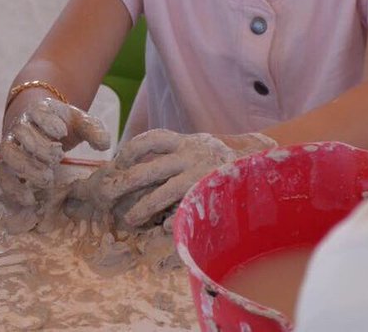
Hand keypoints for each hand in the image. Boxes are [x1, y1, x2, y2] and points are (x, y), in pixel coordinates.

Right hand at [0, 95, 109, 209]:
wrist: (37, 124)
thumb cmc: (61, 124)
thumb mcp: (78, 122)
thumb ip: (92, 129)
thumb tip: (105, 144)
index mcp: (39, 110)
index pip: (38, 112)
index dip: (48, 121)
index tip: (62, 132)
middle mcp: (20, 125)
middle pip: (22, 132)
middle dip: (39, 147)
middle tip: (58, 158)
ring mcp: (10, 144)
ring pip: (8, 153)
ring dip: (26, 167)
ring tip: (47, 179)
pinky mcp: (6, 164)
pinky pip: (2, 175)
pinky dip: (13, 188)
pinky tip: (30, 200)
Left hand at [67, 129, 276, 228]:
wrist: (260, 162)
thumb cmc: (218, 158)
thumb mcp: (196, 147)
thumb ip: (174, 153)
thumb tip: (138, 166)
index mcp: (184, 141)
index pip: (149, 140)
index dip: (129, 151)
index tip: (116, 163)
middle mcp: (190, 154)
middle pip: (148, 168)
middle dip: (125, 182)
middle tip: (107, 194)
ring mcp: (199, 174)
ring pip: (163, 190)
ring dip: (144, 206)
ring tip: (130, 219)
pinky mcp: (209, 192)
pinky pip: (185, 206)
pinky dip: (172, 217)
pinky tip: (162, 227)